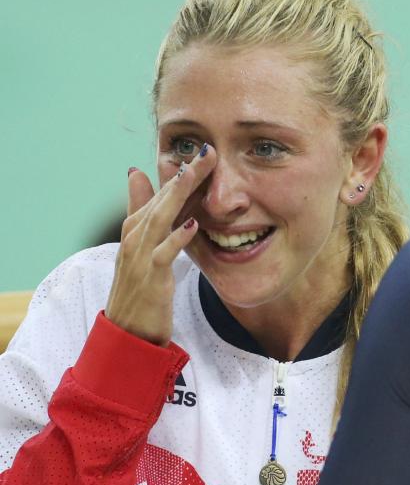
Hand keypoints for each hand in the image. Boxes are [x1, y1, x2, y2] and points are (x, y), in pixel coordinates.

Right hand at [105, 145, 216, 345]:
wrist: (128, 333)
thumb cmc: (140, 288)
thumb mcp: (144, 249)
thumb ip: (143, 214)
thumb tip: (136, 176)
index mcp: (136, 230)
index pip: (158, 195)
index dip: (179, 174)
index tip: (203, 153)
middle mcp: (135, 239)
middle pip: (160, 200)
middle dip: (183, 176)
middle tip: (206, 152)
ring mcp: (140, 258)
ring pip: (159, 220)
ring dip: (177, 196)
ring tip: (195, 174)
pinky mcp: (150, 278)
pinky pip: (163, 255)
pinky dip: (177, 238)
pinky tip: (193, 225)